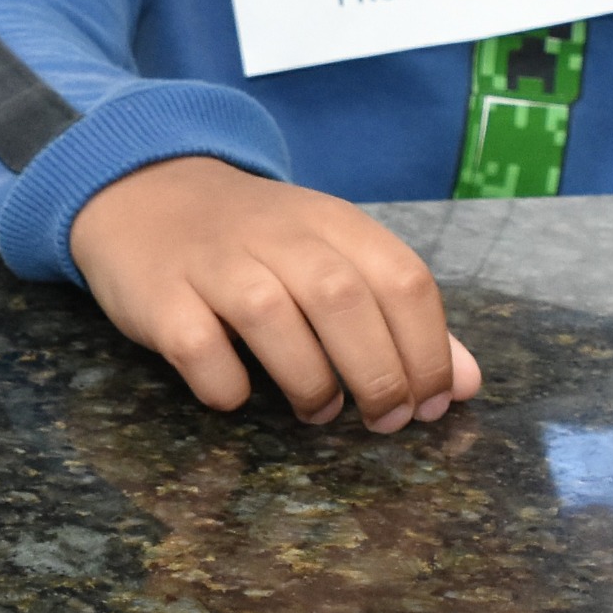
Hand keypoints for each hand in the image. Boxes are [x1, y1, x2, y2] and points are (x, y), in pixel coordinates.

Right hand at [69, 157, 482, 431]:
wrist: (144, 191)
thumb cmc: (255, 242)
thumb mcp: (332, 257)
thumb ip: (399, 317)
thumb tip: (467, 382)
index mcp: (332, 223)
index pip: (403, 279)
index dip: (429, 350)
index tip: (433, 404)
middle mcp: (276, 236)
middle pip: (344, 300)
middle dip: (379, 374)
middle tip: (386, 421)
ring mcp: (214, 263)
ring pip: (272, 318)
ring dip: (309, 381)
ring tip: (320, 411)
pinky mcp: (160, 296)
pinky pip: (199, 349)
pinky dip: (227, 385)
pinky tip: (239, 394)